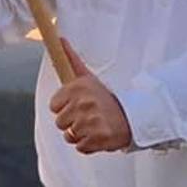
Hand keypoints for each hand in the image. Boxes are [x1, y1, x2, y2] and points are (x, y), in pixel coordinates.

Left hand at [49, 38, 132, 154]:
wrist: (132, 117)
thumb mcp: (88, 77)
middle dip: (72, 122)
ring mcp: (89, 122)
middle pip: (59, 122)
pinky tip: (98, 135)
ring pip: (69, 136)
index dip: (64, 107)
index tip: (77, 105)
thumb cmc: (106, 98)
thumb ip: (71, 60)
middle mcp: (82, 104)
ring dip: (80, 134)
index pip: (54, 106)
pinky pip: (80, 147)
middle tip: (87, 116)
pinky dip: (88, 145)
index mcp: (78, 87)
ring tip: (93, 125)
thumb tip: (60, 39)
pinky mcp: (96, 139)